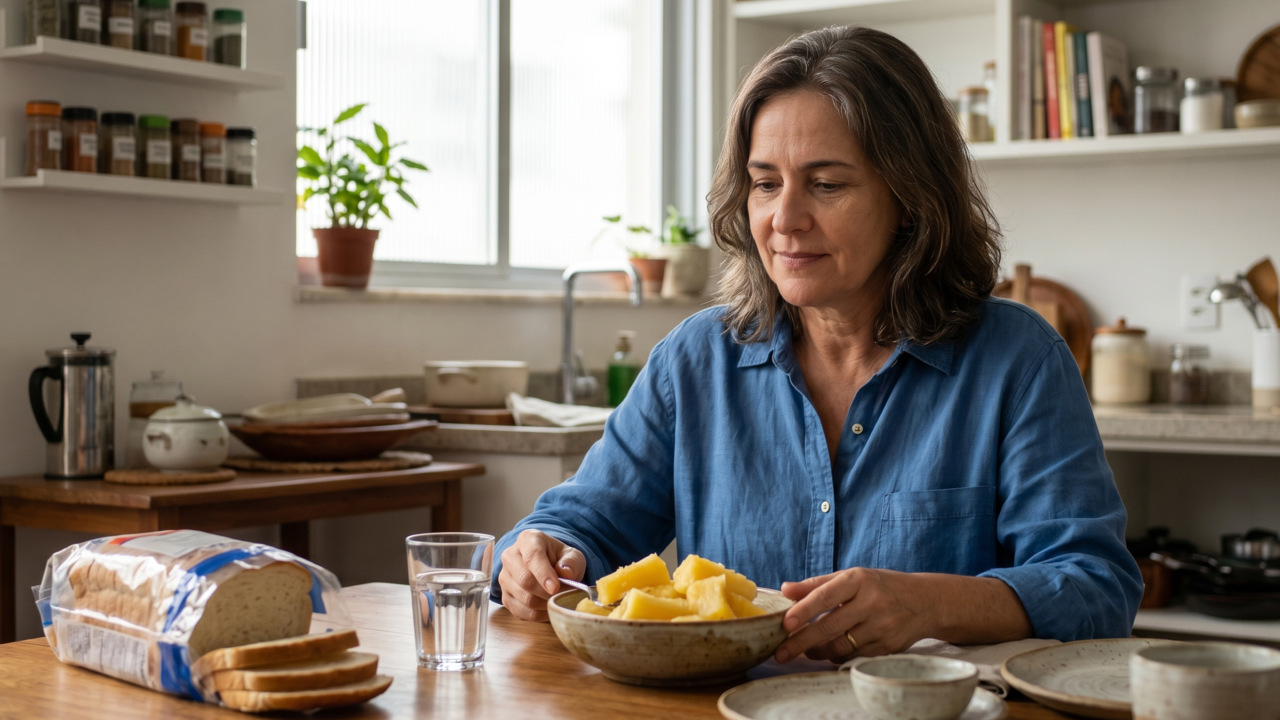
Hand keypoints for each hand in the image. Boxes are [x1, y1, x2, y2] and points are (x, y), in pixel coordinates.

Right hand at [498, 530, 585, 622]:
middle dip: (547, 593)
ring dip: (544, 604)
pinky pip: (521, 611)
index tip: (555, 588)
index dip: (543, 574)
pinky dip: (538, 614)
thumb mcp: (572, 555)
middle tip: (563, 596)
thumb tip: (565, 574)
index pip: (532, 556)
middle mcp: (510, 556)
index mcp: (528, 539)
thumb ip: (571, 562)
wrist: (548, 566)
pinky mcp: (505, 596)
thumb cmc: (559, 559)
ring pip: (523, 598)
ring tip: (557, 600)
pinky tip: (548, 608)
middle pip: (525, 580)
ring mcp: (505, 577)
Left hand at [773, 567, 932, 662]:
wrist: (925, 601)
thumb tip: (785, 589)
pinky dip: (837, 655)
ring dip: (817, 651)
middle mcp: (871, 603)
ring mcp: (881, 627)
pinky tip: (830, 651)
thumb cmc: (881, 586)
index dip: (804, 610)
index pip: (826, 596)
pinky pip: (854, 656)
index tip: (786, 623)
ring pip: (841, 646)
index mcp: (859, 580)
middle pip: (830, 626)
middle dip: (802, 641)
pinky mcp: (888, 647)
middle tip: (781, 652)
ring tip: (805, 649)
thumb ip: (817, 584)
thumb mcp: (852, 577)